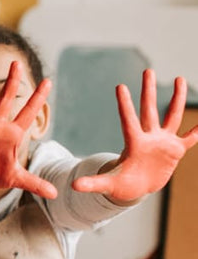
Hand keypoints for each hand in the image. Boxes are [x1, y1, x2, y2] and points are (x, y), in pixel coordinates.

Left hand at [72, 69, 197, 199]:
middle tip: (148, 70)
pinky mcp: (175, 150)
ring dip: (176, 99)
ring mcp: (163, 142)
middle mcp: (149, 138)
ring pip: (172, 116)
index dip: (125, 105)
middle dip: (149, 91)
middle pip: (149, 111)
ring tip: (179, 78)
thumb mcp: (107, 184)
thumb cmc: (121, 184)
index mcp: (133, 144)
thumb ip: (93, 183)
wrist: (137, 188)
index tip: (120, 86)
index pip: (129, 120)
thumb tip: (72, 186)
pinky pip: (189, 138)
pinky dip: (197, 131)